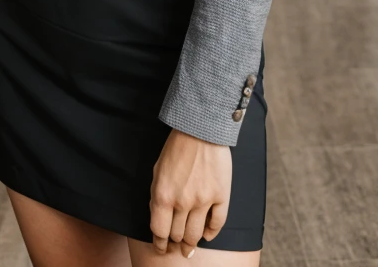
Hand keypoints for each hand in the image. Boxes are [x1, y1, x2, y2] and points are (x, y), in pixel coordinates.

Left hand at [149, 129, 231, 256]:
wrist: (200, 130)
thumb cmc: (176, 149)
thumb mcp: (157, 172)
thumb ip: (157, 197)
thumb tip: (160, 219)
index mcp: (163, 196)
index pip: (159, 232)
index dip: (159, 244)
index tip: (161, 248)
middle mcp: (182, 202)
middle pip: (178, 236)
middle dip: (175, 243)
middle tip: (177, 246)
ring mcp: (203, 201)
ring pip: (196, 235)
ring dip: (191, 243)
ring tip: (190, 247)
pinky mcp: (221, 196)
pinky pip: (217, 224)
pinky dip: (210, 233)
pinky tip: (206, 234)